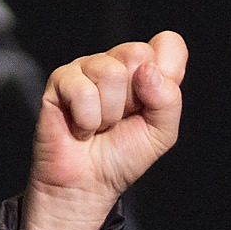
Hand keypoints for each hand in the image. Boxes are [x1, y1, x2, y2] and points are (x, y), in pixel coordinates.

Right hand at [21, 31, 187, 229]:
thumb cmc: (121, 158)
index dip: (166, 74)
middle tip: (121, 119)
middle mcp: (116, 62)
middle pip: (138, 53)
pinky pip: (83, 91)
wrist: (87, 185)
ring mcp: (87, 68)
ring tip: (100, 126)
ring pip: (111, 73)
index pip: (169, 44)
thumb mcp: (162, 133)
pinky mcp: (61, 80)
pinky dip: (86, 120)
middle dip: (134, 99)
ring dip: (109, 114)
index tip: (151, 104)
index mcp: (145, 69)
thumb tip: (148, 71)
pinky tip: (81, 127)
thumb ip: (169, 100)